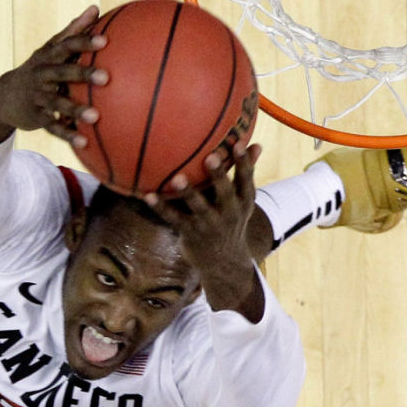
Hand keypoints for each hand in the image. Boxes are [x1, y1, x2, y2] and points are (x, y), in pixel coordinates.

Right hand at [0, 6, 108, 148]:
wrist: (3, 97)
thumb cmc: (39, 68)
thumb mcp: (51, 49)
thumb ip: (73, 30)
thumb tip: (96, 7)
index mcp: (48, 57)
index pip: (66, 45)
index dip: (84, 42)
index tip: (105, 41)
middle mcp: (41, 75)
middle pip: (62, 72)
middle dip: (83, 74)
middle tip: (107, 78)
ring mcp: (37, 97)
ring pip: (57, 103)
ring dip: (76, 110)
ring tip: (96, 117)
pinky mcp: (36, 118)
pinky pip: (53, 128)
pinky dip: (67, 135)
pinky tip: (84, 142)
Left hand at [145, 144, 264, 321]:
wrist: (223, 262)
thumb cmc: (230, 219)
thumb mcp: (243, 201)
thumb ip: (245, 173)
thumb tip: (257, 144)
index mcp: (243, 202)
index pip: (246, 180)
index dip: (243, 162)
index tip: (238, 143)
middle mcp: (229, 213)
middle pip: (225, 193)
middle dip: (219, 176)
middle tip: (210, 157)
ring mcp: (209, 225)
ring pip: (199, 208)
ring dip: (188, 193)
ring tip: (177, 178)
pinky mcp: (191, 234)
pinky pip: (174, 219)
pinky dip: (161, 208)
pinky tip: (148, 196)